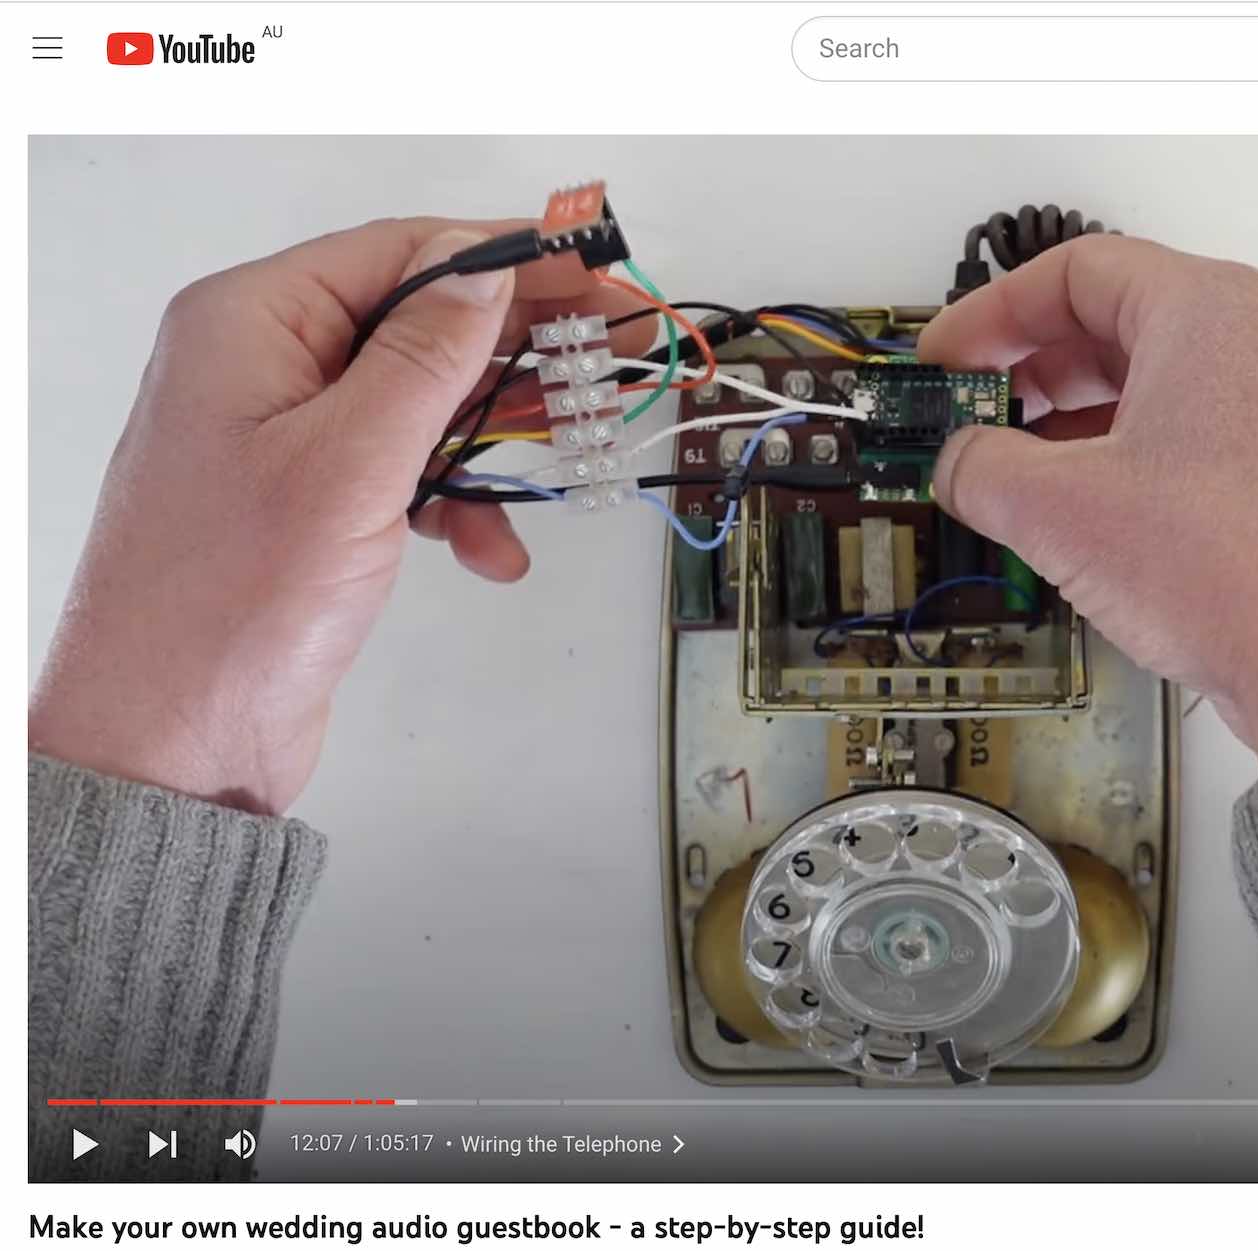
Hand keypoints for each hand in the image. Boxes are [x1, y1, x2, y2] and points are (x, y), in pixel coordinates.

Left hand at [30, 218, 644, 813]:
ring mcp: (283, 435)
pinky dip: (455, 502)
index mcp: (251, 323)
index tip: (592, 271)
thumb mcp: (350, 462)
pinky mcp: (306, 502)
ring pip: (420, 402)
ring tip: (564, 461)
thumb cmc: (233, 599)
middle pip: (417, 321)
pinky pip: (402, 470)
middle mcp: (262, 363)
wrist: (172, 741)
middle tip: (612, 350)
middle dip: (515, 346)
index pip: (400, 252)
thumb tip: (485, 273)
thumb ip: (425, 357)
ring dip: (490, 439)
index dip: (504, 257)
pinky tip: (489, 550)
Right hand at [920, 236, 1257, 766]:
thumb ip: (982, 468)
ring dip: (1068, 422)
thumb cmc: (1239, 572)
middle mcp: (1253, 344)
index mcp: (1205, 311)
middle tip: (970, 412)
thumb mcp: (1061, 510)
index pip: (1073, 270)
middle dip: (1026, 368)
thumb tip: (958, 463)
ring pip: (1148, 385)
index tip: (947, 358)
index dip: (991, 312)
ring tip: (1013, 473)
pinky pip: (1185, 438)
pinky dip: (1120, 460)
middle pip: (1111, 321)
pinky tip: (1080, 515)